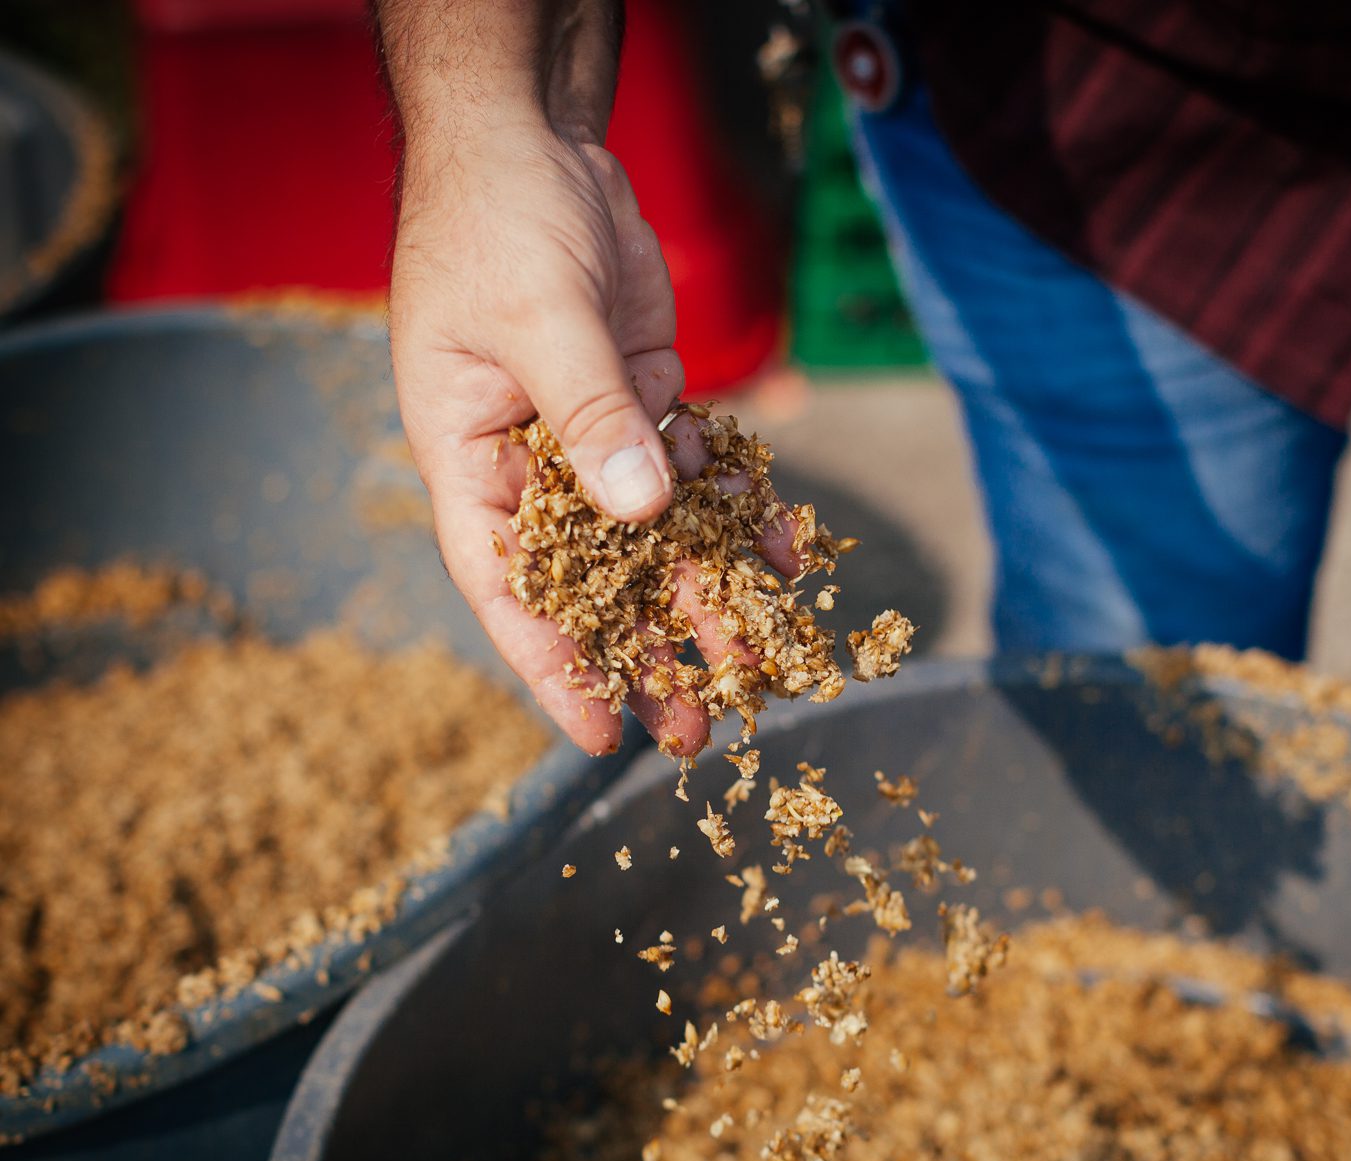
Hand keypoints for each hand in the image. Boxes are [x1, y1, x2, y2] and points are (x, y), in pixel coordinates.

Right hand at [389, 125, 800, 756]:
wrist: (536, 139)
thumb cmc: (497, 220)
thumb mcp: (537, 318)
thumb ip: (589, 414)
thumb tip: (641, 511)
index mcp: (469, 461)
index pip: (507, 589)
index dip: (553, 668)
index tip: (600, 737)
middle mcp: (532, 466)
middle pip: (594, 583)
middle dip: (648, 655)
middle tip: (702, 729)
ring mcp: (595, 436)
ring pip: (656, 540)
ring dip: (707, 599)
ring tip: (760, 665)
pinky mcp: (648, 402)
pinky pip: (699, 474)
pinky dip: (739, 511)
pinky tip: (788, 555)